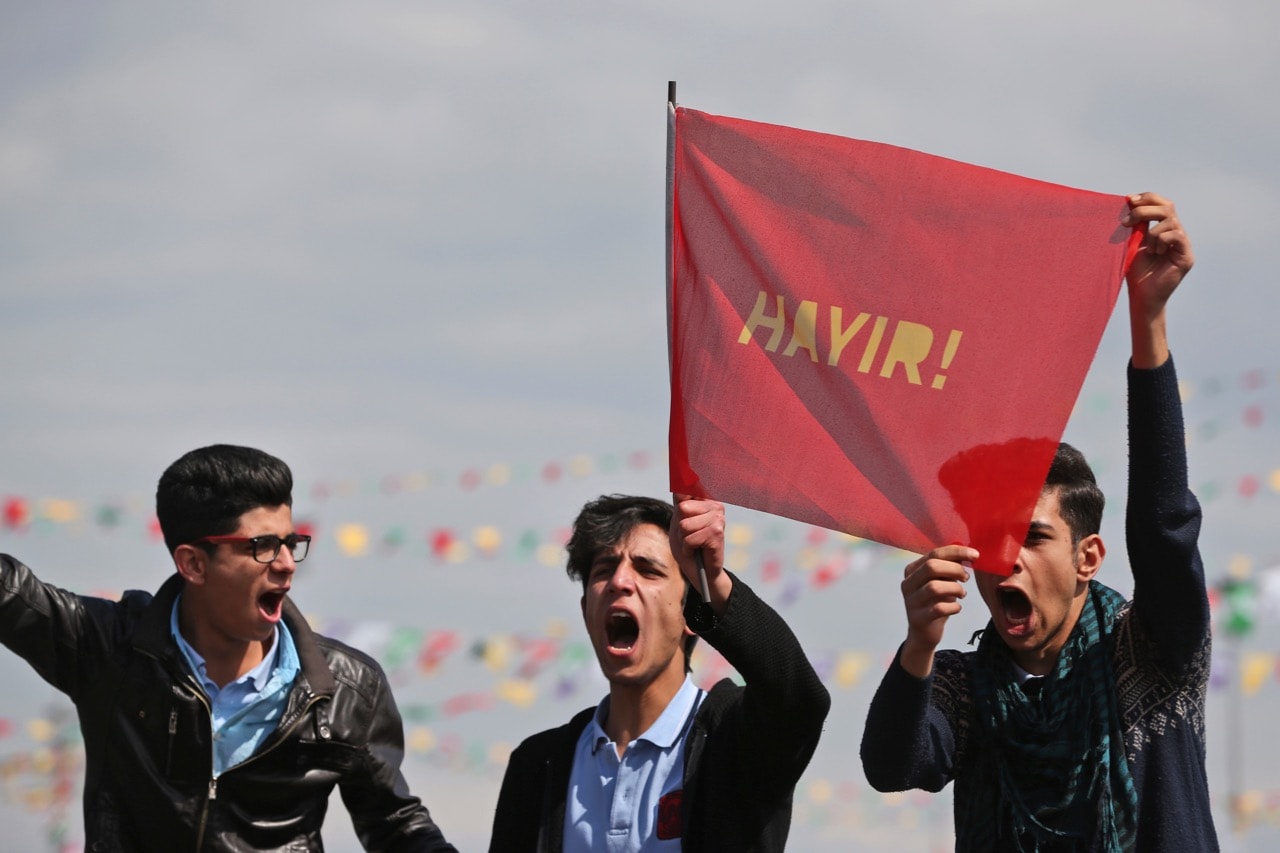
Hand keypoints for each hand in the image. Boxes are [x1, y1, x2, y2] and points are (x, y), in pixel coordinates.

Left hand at [670, 494, 730, 610]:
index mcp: (706, 500)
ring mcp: (718, 519)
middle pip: (682, 508)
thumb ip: (680, 502)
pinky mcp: (717, 534)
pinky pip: (690, 538)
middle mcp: (715, 506)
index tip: (680, 460)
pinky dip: (688, 548)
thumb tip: (680, 483)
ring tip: (693, 544)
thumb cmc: (688, 546)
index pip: (687, 487)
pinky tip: (696, 551)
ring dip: (684, 539)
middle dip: (680, 526)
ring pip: (685, 524)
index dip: (681, 484)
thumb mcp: (679, 521)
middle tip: (688, 536)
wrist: (700, 572)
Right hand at [898, 545, 974, 677]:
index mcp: (912, 570)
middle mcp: (907, 584)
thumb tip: (966, 551)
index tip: (975, 555)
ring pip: (934, 588)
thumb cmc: (936, 602)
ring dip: (955, 589)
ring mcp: (910, 602)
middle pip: (931, 567)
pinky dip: (954, 607)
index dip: (956, 552)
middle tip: (966, 578)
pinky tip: (957, 607)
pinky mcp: (917, 619)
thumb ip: (950, 567)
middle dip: (955, 569)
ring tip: (962, 594)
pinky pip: (939, 609)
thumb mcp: (942, 582)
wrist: (924, 633)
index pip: (934, 553)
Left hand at [1122, 193, 1191, 367]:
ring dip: (1152, 233)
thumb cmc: (1135, 272)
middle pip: (1168, 206)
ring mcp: (1183, 244)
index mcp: (1163, 228)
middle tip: (1127, 221)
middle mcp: (1176, 233)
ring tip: (1147, 249)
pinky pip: (1175, 235)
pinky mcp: (1186, 255)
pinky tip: (1155, 253)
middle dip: (1145, 209)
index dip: (1146, 198)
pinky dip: (1161, 241)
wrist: (1141, 296)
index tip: (1128, 200)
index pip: (1161, 203)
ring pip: (1170, 221)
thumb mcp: (1132, 243)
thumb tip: (1129, 202)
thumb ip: (1136, 225)